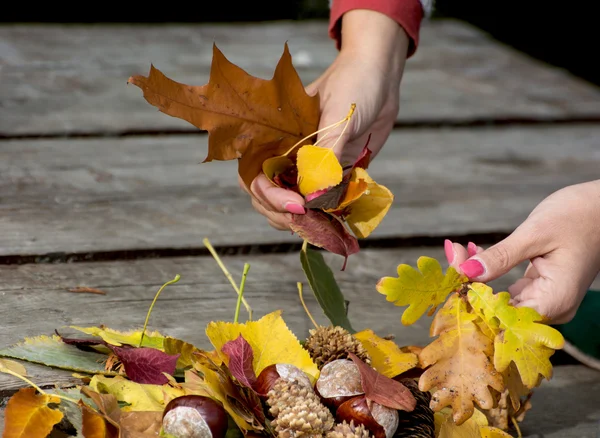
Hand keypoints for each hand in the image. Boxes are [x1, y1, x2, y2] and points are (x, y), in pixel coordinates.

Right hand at [242, 9, 409, 230]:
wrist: (381, 76)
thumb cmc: (353, 82)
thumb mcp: (338, 113)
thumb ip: (326, 152)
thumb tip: (316, 194)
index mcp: (275, 137)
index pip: (254, 174)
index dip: (267, 194)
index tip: (296, 204)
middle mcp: (287, 155)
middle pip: (266, 197)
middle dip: (280, 214)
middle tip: (306, 220)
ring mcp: (309, 168)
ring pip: (292, 205)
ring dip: (302, 222)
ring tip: (322, 228)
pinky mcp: (332, 175)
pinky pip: (322, 203)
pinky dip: (326, 218)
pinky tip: (337, 227)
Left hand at [444, 180, 599, 323]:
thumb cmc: (577, 216)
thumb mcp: (534, 234)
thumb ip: (500, 257)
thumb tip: (465, 272)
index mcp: (554, 301)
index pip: (503, 317)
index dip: (474, 300)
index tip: (452, 273)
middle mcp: (552, 309)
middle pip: (499, 310)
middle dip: (470, 284)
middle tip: (454, 252)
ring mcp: (547, 300)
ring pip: (500, 299)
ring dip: (476, 276)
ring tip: (460, 249)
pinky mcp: (541, 290)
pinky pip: (508, 289)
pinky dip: (489, 273)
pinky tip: (474, 253)